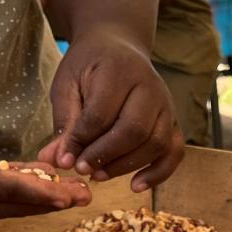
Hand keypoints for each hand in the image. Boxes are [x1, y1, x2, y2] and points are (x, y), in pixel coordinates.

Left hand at [37, 27, 184, 192]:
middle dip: (105, 156)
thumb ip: (64, 123)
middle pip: (134, 130)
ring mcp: (166, 104)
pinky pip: (175, 151)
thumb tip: (56, 161)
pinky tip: (136, 185)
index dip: (82, 141)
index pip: (102, 113)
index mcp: (118, 70)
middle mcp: (149, 85)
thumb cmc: (89, 67)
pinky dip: (159, 173)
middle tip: (82, 169)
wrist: (118, 45)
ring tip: (99, 176)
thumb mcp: (68, 86)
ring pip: (156, 143)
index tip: (65, 160)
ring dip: (126, 166)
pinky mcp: (173, 120)